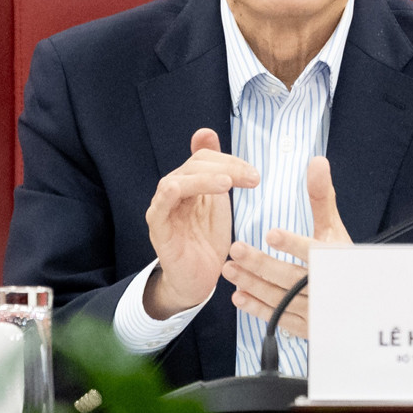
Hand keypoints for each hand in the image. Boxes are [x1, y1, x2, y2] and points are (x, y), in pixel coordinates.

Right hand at [144, 128, 258, 318]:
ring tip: (228, 184)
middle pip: (193, 166)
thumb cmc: (206, 240)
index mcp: (189, 182)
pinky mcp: (158, 230)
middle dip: (226, 167)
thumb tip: (205, 132)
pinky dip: (171, 194)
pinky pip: (159, 207)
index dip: (230, 160)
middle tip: (252, 179)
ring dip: (203, 179)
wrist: (198, 280)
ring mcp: (163, 209)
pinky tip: (191, 191)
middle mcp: (173, 191)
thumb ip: (216, 169)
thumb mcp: (217, 200)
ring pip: (177, 182)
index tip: (254, 175)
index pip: (204, 158)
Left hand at [222, 155, 350, 338]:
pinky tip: (238, 296)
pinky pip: (280, 319)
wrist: (358, 301)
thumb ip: (322, 197)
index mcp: (337, 261)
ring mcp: (317, 311)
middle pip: (291, 278)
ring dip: (253, 285)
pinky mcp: (307, 327)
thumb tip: (316, 161)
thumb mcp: (333, 228)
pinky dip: (258, 309)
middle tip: (234, 248)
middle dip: (261, 264)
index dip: (294, 244)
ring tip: (229, 269)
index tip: (271, 233)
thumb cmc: (341, 257)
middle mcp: (328, 289)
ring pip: (281, 299)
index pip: (315, 253)